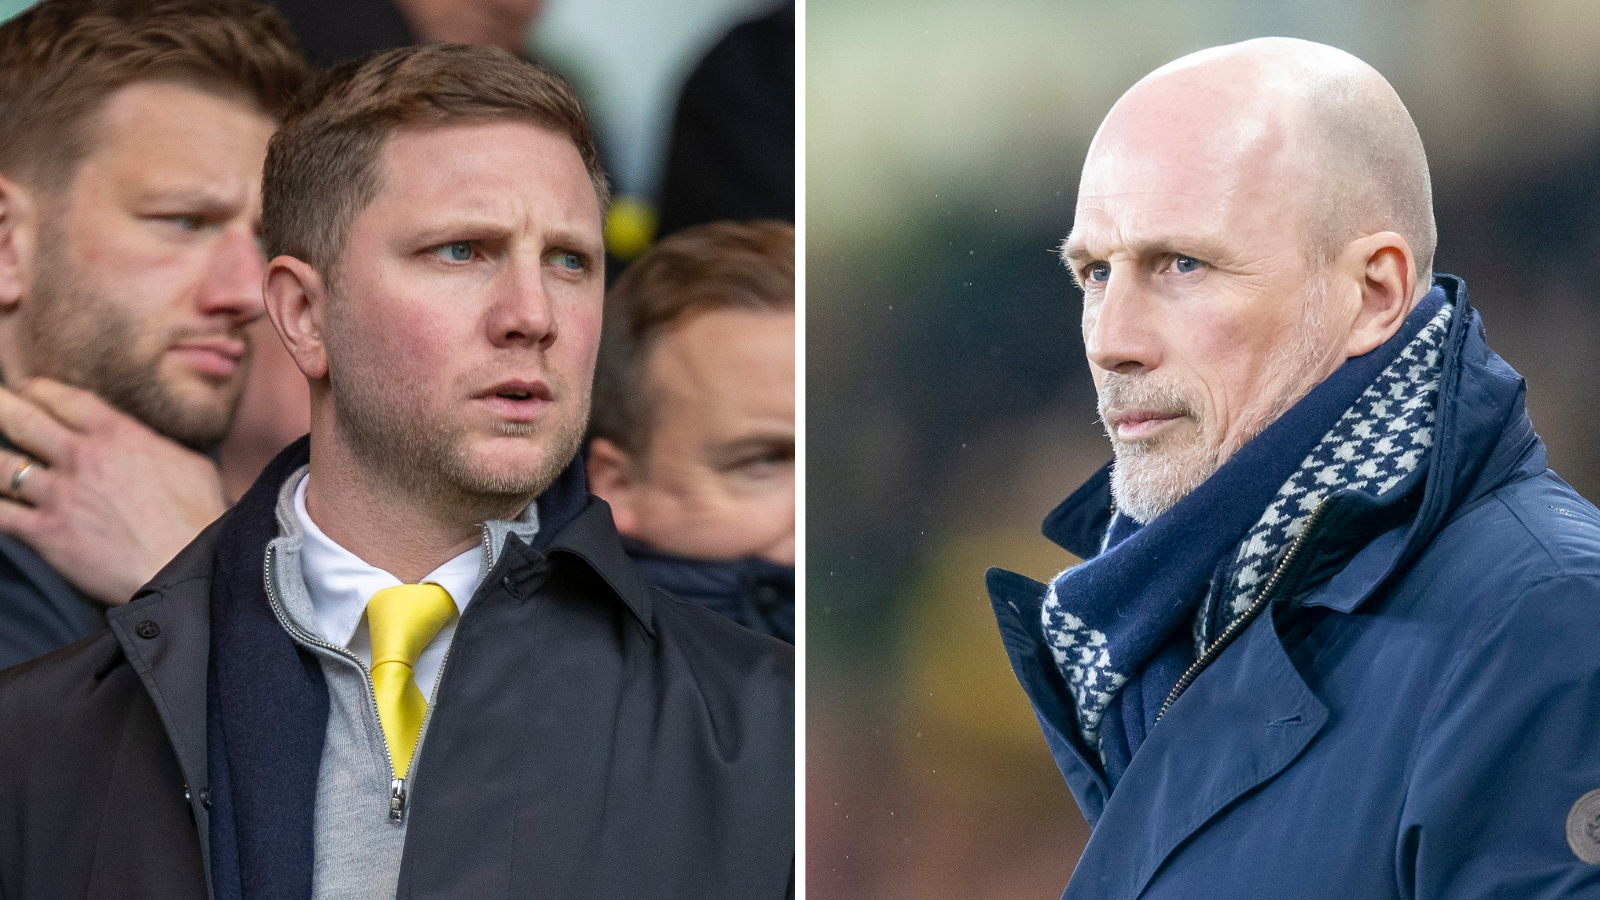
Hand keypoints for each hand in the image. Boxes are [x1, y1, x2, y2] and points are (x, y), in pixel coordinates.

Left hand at [0, 378, 226, 604]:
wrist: (187, 564)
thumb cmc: (200, 516)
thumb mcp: (191, 463)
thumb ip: (157, 446)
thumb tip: (151, 444)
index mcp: (119, 435)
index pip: (65, 398)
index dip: (40, 388)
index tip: (28, 387)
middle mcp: (81, 457)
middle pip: (22, 419)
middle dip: (0, 405)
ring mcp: (60, 495)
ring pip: (2, 466)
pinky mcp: (47, 533)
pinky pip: (0, 515)